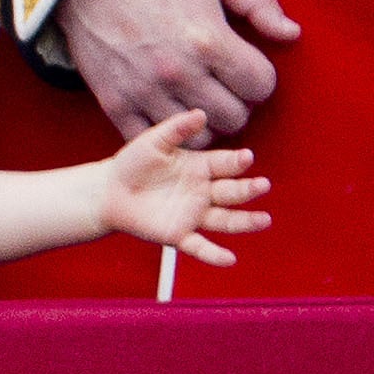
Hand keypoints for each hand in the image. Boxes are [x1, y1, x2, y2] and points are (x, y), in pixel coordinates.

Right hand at [52, 0, 301, 142]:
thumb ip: (259, 1)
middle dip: (236, 102)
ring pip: (201, 137)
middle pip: (236, 117)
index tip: (245, 67)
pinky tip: (173, 113)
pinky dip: (169, 134)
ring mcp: (146, 91)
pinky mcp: (117, 104)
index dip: (259, 77)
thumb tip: (291, 34)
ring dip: (206, 122)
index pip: (261, 86)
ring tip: (199, 100)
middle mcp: (179, 72)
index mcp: (207, 39)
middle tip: (223, 85)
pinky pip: (156, 140)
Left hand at [94, 110, 275, 261]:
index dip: (236, 161)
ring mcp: (193, 215)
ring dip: (246, 222)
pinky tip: (229, 259)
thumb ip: (177, 128)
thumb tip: (201, 113)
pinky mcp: (179, 235)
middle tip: (263, 185)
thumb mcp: (153, 141)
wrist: (108, 191)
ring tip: (264, 220)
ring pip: (226, 221)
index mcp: (200, 168)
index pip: (225, 164)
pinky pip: (200, 247)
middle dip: (248, 190)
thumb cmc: (133, 163)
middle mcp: (203, 192)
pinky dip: (214, 255)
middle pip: (231, 192)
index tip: (247, 157)